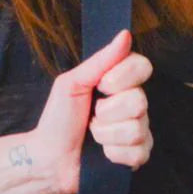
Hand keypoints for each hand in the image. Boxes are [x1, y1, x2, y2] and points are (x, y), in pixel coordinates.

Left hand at [29, 29, 154, 193]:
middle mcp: (134, 103)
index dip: (121, 77)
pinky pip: (137, 152)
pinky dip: (112, 153)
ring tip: (93, 134)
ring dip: (105, 134)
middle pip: (140, 100)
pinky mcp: (137, 157)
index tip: (100, 85)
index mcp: (120, 82)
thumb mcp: (74, 82)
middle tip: (92, 115)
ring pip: (137, 128)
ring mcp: (139, 130)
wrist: (50, 159)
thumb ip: (102, 59)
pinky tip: (102, 153)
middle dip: (107, 111)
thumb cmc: (59, 118)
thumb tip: (125, 34)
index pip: (143, 67)